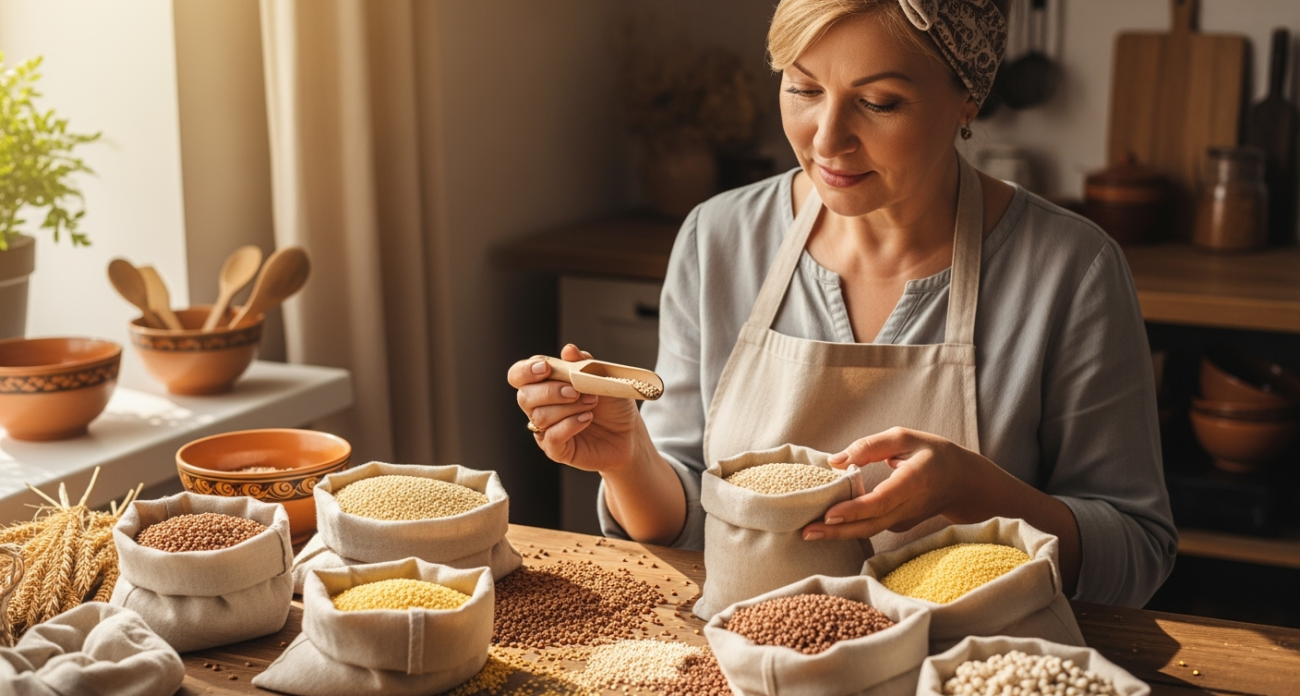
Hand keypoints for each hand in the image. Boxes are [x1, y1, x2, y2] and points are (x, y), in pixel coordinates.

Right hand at [506, 344, 643, 473]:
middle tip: (576, 391)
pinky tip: (586, 418)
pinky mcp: (556, 449)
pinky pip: (551, 437)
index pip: (518, 375)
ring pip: (540, 416)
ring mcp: (546, 429)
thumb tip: (568, 350)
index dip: (526, 370)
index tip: (545, 368)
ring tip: (591, 404)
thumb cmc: (612, 404)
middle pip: (524, 396)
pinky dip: (569, 425)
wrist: (629, 433)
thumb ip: (583, 364)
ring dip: (568, 408)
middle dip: (550, 391)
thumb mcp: (601, 379)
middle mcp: (540, 406)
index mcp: (545, 383)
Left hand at [802, 427, 992, 540]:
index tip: (830, 514)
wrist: (963, 483)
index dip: (855, 510)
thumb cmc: (934, 454)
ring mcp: (904, 520)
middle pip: (870, 524)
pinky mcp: (898, 524)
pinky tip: (825, 525)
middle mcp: (908, 507)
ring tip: (807, 532)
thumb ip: (870, 446)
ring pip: (868, 531)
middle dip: (837, 531)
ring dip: (838, 534)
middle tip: (806, 532)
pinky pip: (871, 528)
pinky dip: (848, 528)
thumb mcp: (905, 437)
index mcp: (913, 482)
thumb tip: (835, 460)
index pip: (881, 501)